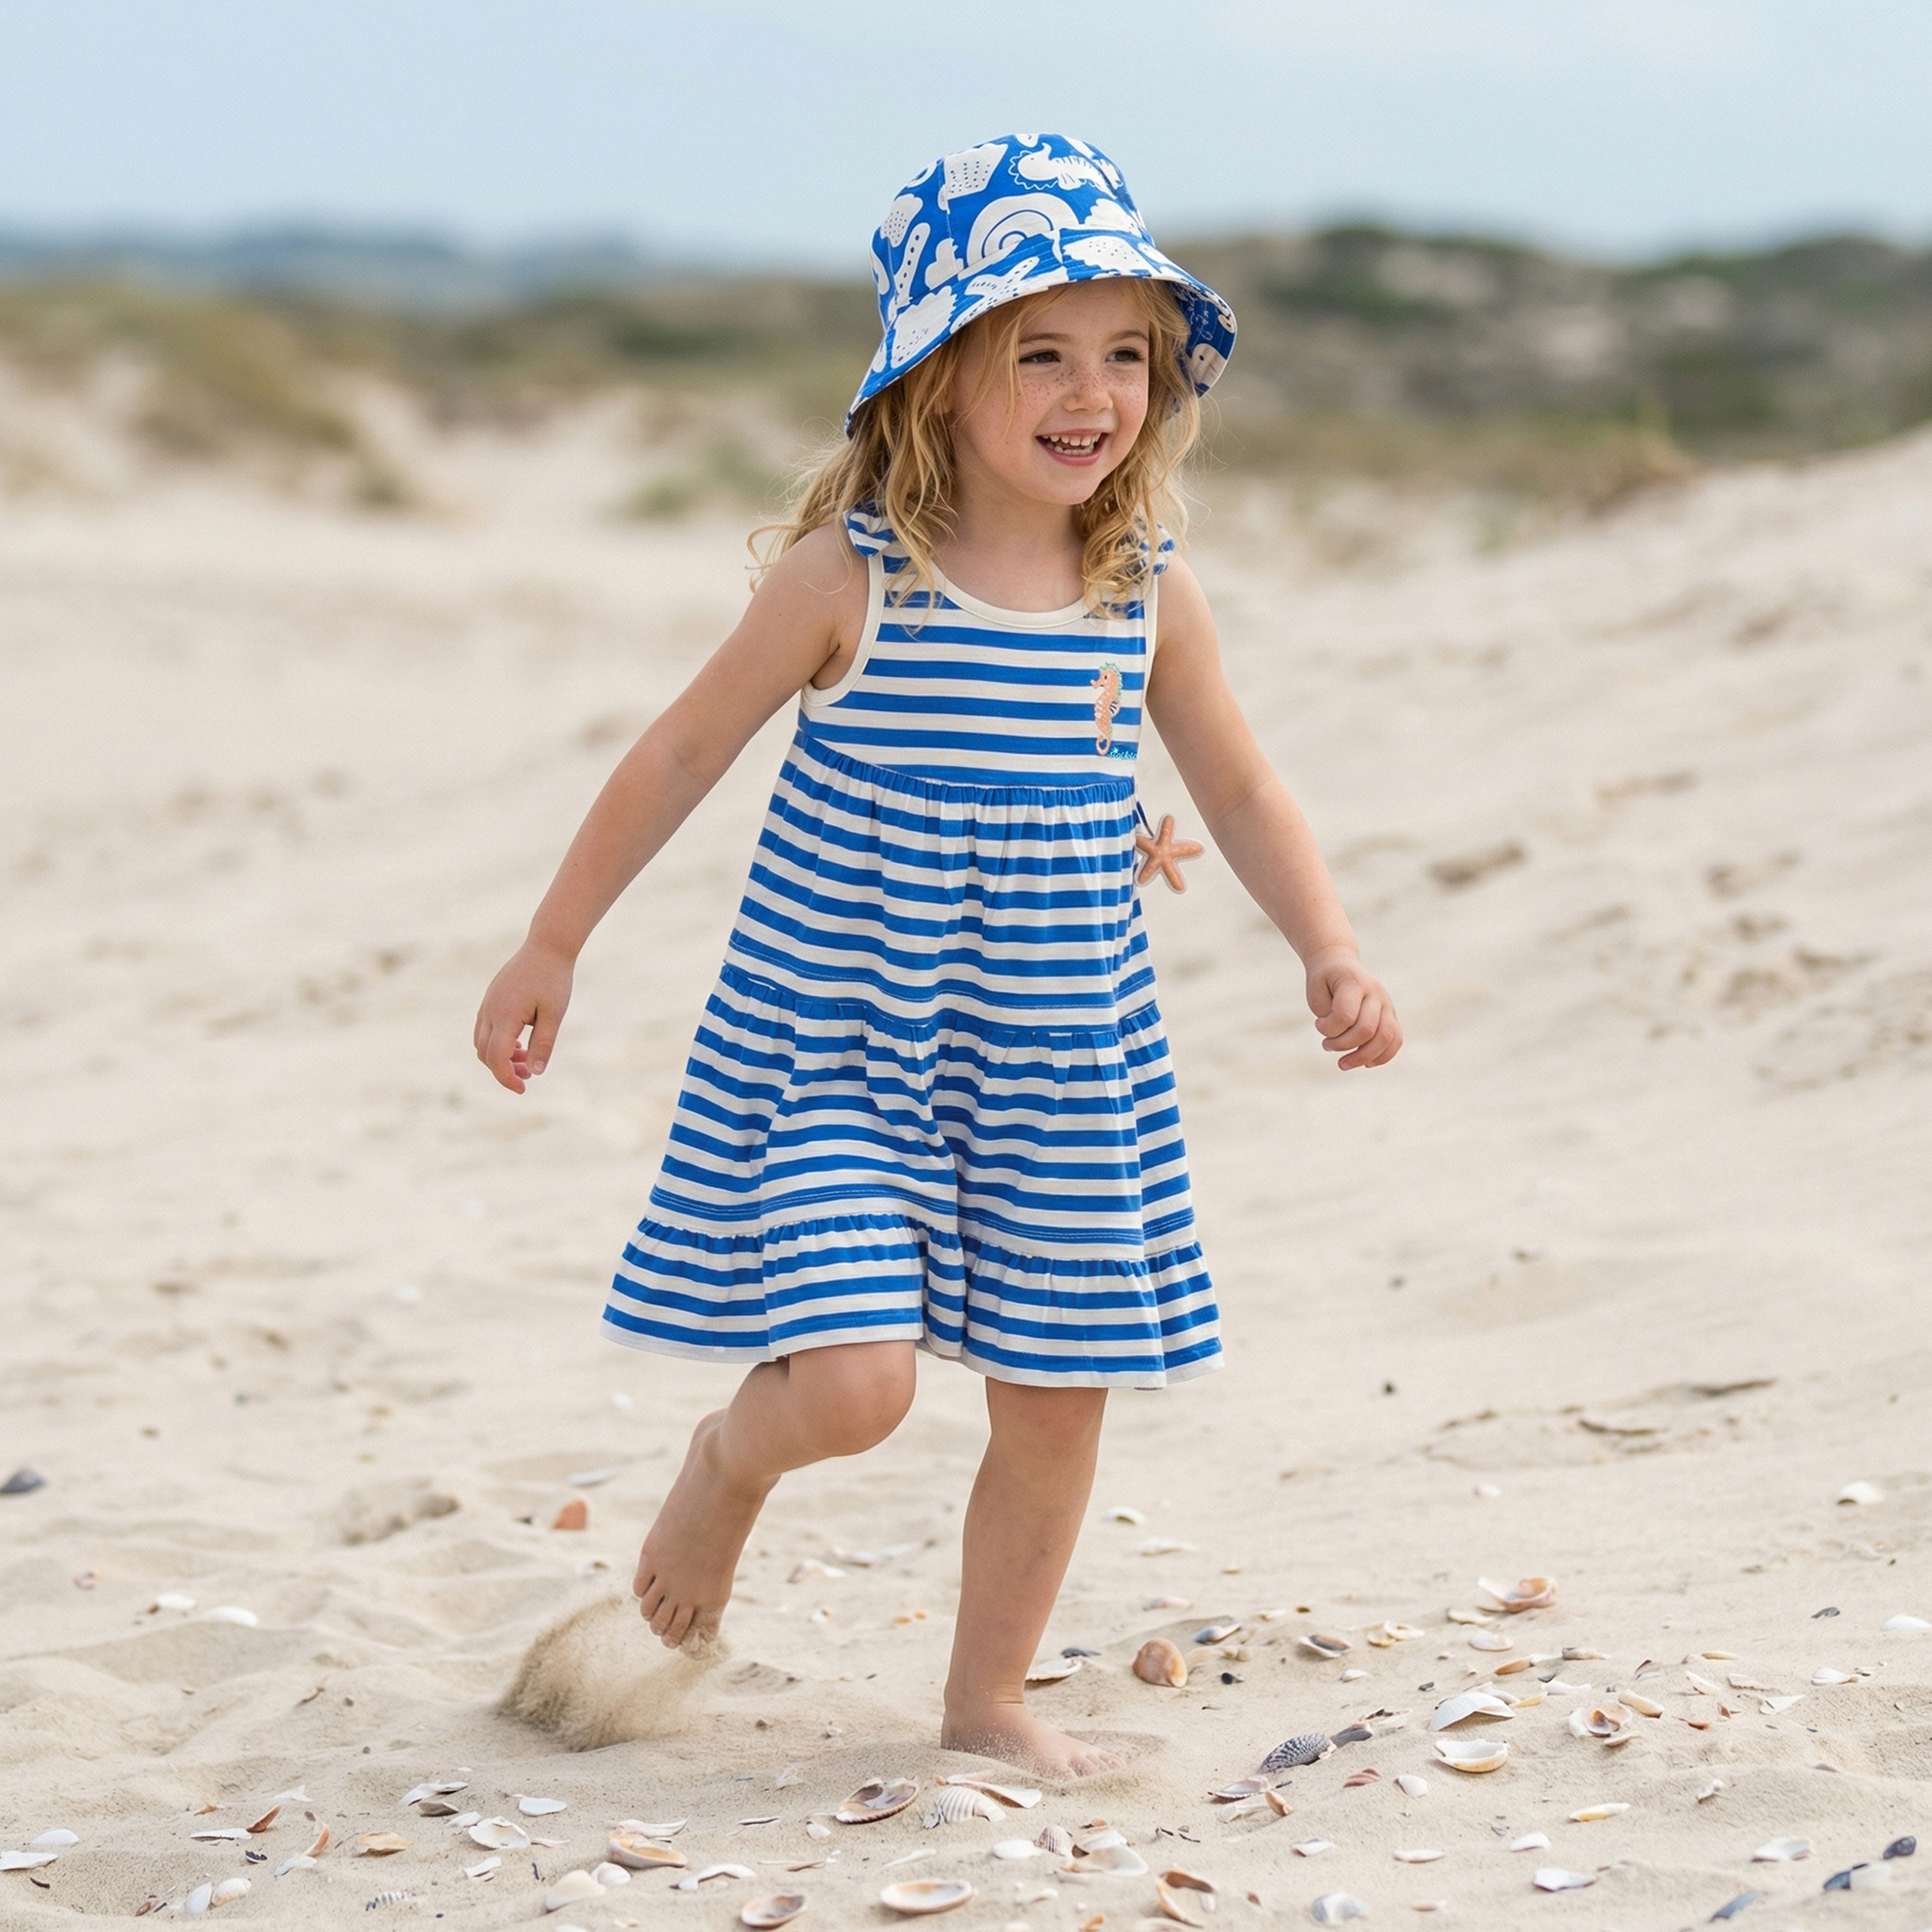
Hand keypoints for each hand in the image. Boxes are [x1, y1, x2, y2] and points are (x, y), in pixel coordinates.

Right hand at [474, 939, 574, 1092]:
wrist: (547, 946)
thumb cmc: (554, 979)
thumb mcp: (554, 1014)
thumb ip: (544, 1043)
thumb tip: (536, 1073)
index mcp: (505, 1014)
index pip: (496, 1057)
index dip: (506, 1078)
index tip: (523, 1089)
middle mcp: (490, 1010)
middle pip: (485, 1053)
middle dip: (504, 1070)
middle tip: (530, 1074)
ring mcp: (487, 1003)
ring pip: (482, 1042)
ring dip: (501, 1057)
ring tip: (528, 1059)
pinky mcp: (491, 999)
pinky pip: (485, 1029)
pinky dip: (499, 1043)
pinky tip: (521, 1043)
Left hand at [1306, 948, 1401, 1069]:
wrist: (1339, 963)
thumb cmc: (1324, 981)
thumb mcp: (1316, 992)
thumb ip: (1328, 1016)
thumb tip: (1342, 1042)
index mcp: (1354, 983)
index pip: (1346, 1016)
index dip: (1328, 1029)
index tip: (1318, 1024)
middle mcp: (1375, 993)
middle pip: (1367, 1030)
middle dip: (1342, 1045)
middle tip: (1326, 1045)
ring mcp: (1386, 1004)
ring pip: (1386, 1037)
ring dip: (1363, 1056)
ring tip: (1343, 1064)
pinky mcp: (1391, 1015)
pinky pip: (1396, 1039)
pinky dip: (1384, 1055)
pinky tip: (1366, 1064)